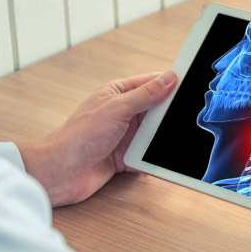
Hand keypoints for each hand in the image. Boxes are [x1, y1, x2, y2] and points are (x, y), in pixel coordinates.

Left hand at [16, 71, 176, 206]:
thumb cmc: (79, 136)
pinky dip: (152, 160)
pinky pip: (147, 156)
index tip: (189, 84)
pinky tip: (158, 161)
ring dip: (160, 140)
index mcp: (117, 94)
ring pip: (153, 135)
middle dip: (168, 116)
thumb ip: (145, 94)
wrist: (61, 172)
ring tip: (171, 142)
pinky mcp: (124, 157)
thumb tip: (169, 78)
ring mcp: (123, 136)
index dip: (169, 83)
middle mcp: (121, 113)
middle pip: (155, 110)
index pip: (150, 83)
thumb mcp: (118, 108)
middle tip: (185, 117)